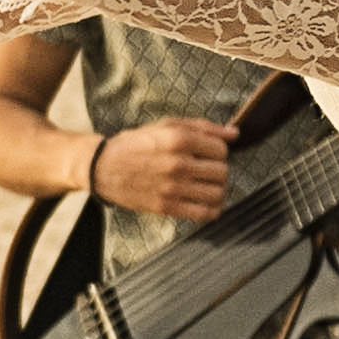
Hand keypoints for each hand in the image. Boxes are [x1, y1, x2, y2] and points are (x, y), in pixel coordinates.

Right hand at [96, 112, 237, 224]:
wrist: (103, 166)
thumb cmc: (137, 143)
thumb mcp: (166, 125)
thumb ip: (203, 127)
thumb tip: (235, 134)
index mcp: (179, 139)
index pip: (221, 149)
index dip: (218, 151)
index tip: (207, 154)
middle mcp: (178, 163)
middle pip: (222, 171)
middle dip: (218, 170)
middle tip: (206, 170)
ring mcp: (173, 187)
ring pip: (217, 193)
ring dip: (217, 190)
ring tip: (207, 186)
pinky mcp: (166, 206)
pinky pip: (204, 214)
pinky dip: (211, 210)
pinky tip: (205, 203)